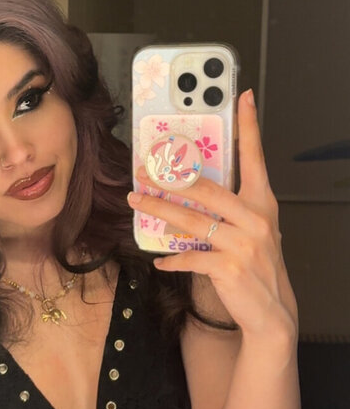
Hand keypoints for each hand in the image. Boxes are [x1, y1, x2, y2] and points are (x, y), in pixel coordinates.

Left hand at [127, 89, 297, 338]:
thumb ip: (231, 209)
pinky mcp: (229, 268)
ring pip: (191, 220)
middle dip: (170, 178)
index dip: (249, 126)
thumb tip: (192, 190)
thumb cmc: (258, 266)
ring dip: (159, 210)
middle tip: (143, 170)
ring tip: (136, 201)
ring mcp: (243, 243)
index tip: (244, 97)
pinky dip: (172, 259)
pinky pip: (191, 258)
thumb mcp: (253, 231)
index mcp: (262, 202)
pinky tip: (159, 260)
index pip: (255, 157)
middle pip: (206, 189)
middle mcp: (255, 218)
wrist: (272, 311)